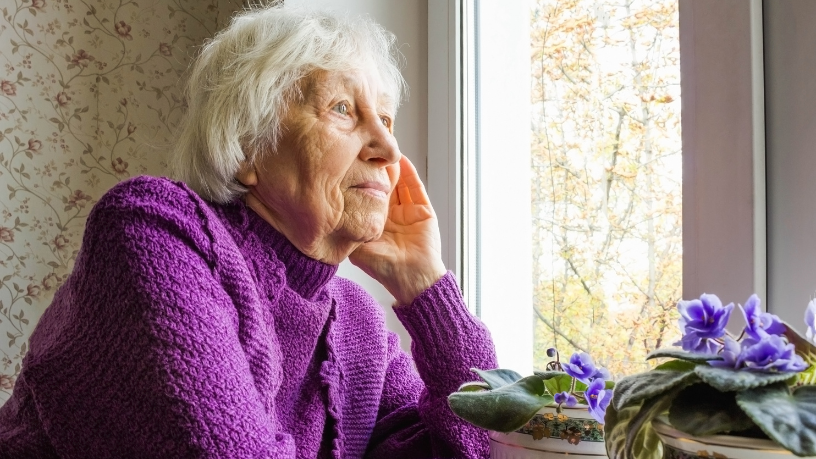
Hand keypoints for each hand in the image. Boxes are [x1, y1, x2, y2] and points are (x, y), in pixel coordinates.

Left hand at [349, 155, 446, 304]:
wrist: (412, 279)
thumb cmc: (384, 268)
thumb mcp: (357, 247)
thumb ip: (347, 231)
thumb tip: (329, 214)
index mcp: (374, 223)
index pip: (366, 196)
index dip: (359, 181)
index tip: (351, 165)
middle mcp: (390, 215)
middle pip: (382, 186)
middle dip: (375, 170)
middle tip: (366, 152)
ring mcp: (407, 211)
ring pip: (398, 184)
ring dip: (391, 168)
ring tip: (382, 152)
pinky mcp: (423, 211)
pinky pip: (416, 188)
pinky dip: (409, 173)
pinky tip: (401, 160)